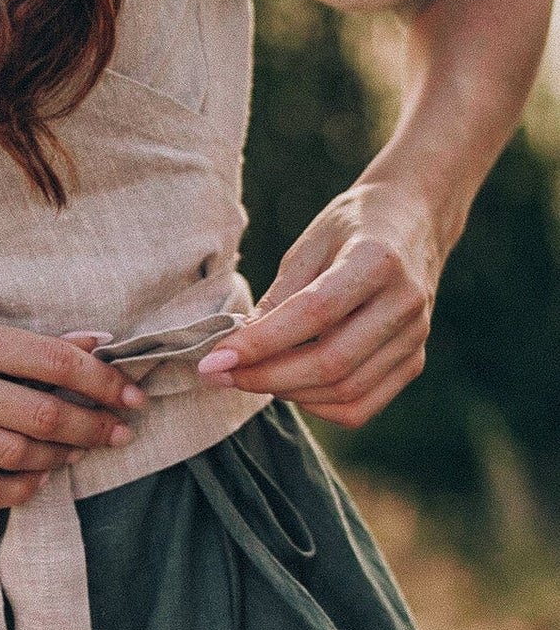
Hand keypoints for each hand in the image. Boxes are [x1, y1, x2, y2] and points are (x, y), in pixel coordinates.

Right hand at [0, 300, 146, 511]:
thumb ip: (5, 338)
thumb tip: (83, 343)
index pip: (51, 360)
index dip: (102, 379)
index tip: (127, 391)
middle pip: (43, 415)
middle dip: (93, 425)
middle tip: (120, 429)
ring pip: (16, 457)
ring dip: (60, 459)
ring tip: (78, 452)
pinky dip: (15, 492)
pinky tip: (31, 483)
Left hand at [196, 180, 438, 427]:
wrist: (414, 222)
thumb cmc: (351, 227)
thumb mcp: (308, 245)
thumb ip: (278, 297)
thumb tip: (237, 349)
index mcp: (377, 259)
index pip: (313, 314)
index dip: (260, 343)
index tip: (214, 359)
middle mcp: (405, 302)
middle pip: (332, 363)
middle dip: (266, 377)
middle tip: (222, 373)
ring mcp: (415, 336)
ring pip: (346, 392)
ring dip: (289, 394)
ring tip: (251, 376)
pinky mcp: (414, 361)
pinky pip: (362, 406)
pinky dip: (319, 407)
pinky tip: (291, 387)